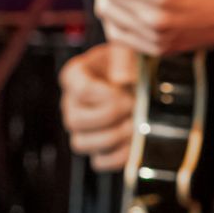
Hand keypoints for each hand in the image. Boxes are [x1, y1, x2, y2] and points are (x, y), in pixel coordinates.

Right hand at [59, 41, 135, 171]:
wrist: (142, 76)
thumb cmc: (131, 62)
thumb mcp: (128, 50)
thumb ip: (124, 60)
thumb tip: (122, 81)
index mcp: (75, 75)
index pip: (79, 90)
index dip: (103, 93)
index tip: (123, 87)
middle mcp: (71, 104)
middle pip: (74, 120)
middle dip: (109, 114)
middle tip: (133, 105)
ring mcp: (81, 129)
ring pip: (81, 144)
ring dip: (114, 136)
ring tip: (135, 123)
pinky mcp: (97, 148)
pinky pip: (100, 162)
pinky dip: (120, 155)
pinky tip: (135, 140)